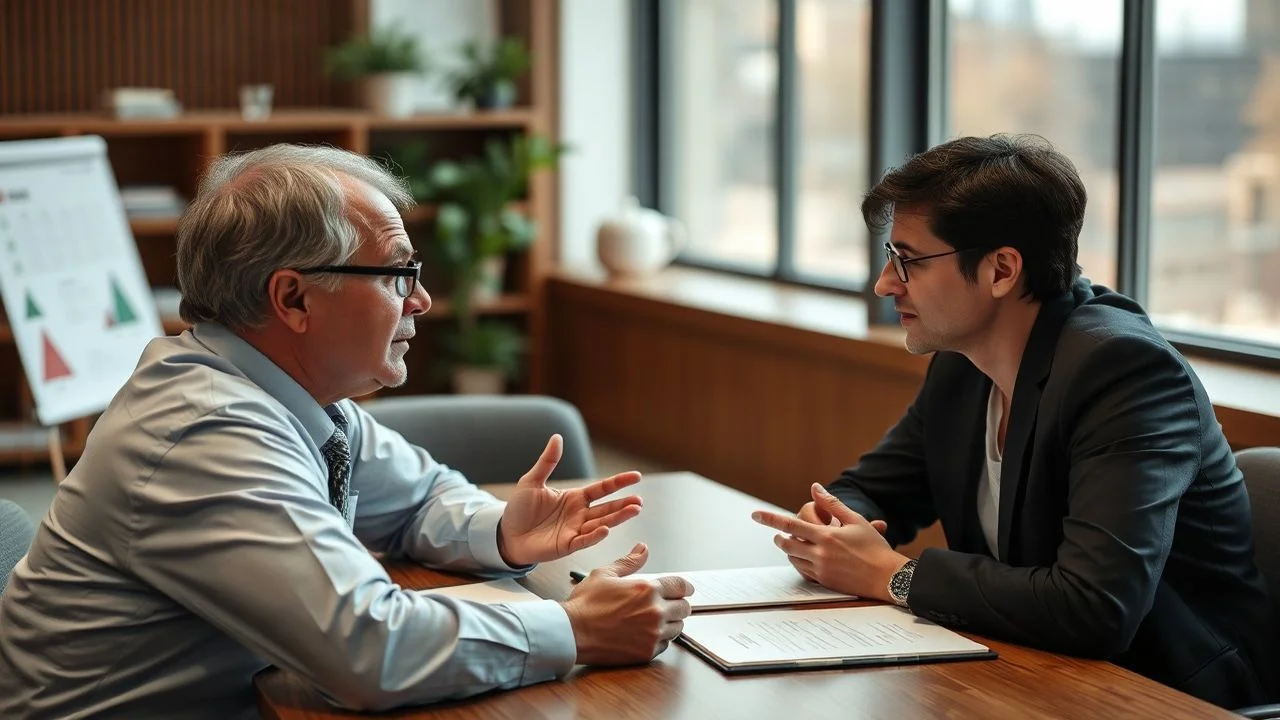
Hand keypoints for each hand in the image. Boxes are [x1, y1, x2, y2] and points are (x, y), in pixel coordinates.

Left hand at [498, 434, 643, 565]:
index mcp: (575, 498)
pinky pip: (584, 540)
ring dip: (617, 518)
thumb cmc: (520, 509)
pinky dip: (595, 535)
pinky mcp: (566, 545)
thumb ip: (548, 461)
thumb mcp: (532, 481)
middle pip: (606, 508)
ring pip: (601, 523)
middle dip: (624, 505)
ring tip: (634, 510)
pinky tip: (606, 529)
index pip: (602, 489)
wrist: (506, 533)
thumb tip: (557, 437)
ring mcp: (575, 530)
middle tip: (639, 500)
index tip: (636, 476)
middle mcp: (579, 514)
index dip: (618, 482)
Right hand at [561, 543, 693, 665]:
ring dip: (670, 622)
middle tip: (666, 605)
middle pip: (684, 608)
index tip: (685, 590)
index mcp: (647, 589)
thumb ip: (629, 562)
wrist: (572, 633)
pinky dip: (659, 639)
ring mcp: (653, 634)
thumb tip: (642, 549)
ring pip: (677, 627)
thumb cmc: (585, 604)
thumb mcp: (605, 574)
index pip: (681, 586)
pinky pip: (665, 644)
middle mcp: (655, 611)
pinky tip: (644, 633)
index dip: (685, 587)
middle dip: (677, 604)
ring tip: (653, 620)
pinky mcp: (647, 652)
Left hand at [755, 483, 907, 599]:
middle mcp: (820, 554)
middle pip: (787, 544)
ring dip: (789, 550)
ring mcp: (821, 570)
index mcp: (826, 536)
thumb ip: (832, 503)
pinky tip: (805, 559)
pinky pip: (803, 572)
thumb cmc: (874, 546)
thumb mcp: (855, 520)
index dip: (770, 519)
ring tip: (792, 544)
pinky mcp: (825, 582)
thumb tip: (815, 488)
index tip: (755, 514)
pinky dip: (800, 563)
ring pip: (793, 559)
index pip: (790, 525)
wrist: (887, 576)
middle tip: (779, 534)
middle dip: (780, 538)